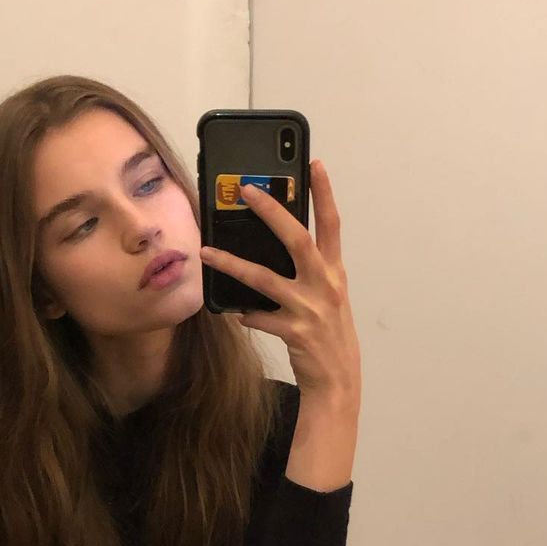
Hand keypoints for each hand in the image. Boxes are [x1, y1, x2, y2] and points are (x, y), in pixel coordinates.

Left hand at [198, 159, 360, 404]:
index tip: (314, 164)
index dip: (325, 194)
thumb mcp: (328, 298)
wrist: (338, 381)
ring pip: (265, 278)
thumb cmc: (330, 336)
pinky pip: (260, 317)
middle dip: (272, 211)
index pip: (332, 224)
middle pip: (298, 239)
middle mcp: (325, 285)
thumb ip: (310, 273)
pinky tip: (234, 312)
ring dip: (233, 264)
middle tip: (247, 190)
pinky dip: (247, 314)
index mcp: (335, 272)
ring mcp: (310, 308)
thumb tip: (277, 250)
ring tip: (208, 252)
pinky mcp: (295, 332)